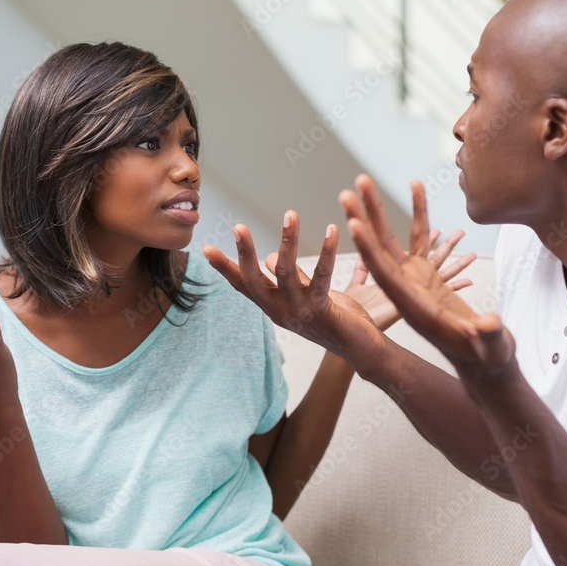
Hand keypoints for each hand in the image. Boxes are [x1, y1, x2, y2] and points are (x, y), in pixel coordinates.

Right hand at [203, 212, 383, 360]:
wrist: (362, 350)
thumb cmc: (336, 320)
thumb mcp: (306, 296)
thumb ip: (291, 279)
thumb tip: (272, 257)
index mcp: (275, 307)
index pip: (244, 286)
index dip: (224, 268)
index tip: (204, 249)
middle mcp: (281, 311)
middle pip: (254, 281)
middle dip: (245, 253)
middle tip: (239, 227)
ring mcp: (299, 312)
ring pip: (286, 273)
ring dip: (288, 241)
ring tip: (291, 214)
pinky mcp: (322, 310)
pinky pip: (321, 276)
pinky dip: (325, 251)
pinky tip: (332, 230)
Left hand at [340, 174, 516, 377]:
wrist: (485, 361)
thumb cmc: (488, 356)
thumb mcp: (491, 348)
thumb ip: (489, 336)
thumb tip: (490, 324)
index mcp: (415, 308)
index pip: (386, 275)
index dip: (370, 250)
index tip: (353, 224)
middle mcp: (407, 291)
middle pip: (379, 251)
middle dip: (363, 221)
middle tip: (346, 192)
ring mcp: (414, 280)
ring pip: (391, 240)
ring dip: (376, 211)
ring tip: (362, 181)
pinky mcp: (426, 273)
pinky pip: (420, 237)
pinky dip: (418, 212)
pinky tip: (415, 185)